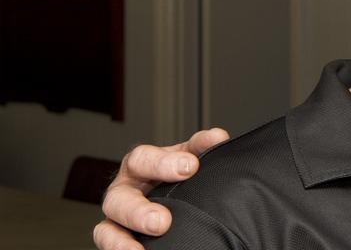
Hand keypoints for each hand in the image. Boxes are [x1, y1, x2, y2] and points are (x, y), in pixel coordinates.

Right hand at [92, 128, 229, 249]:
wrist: (174, 197)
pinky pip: (110, 243)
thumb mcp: (189, 157)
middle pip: (119, 198)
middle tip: (162, 222)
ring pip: (106, 228)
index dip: (164, 163)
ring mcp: (117, 217)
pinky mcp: (116, 237)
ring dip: (122, 240)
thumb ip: (201, 147)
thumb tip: (217, 137)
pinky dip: (119, 249)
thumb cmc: (178, 175)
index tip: (190, 167)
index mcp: (141, 165)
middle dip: (138, 211)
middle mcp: (125, 190)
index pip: (143, 159)